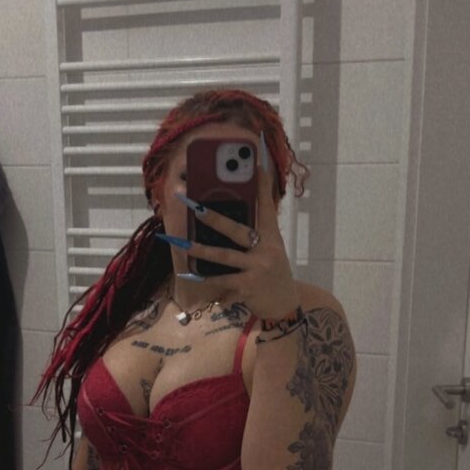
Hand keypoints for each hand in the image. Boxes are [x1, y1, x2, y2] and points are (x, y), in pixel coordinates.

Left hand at [173, 137, 298, 321]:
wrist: (285, 306)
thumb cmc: (272, 274)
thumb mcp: (270, 250)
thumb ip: (255, 234)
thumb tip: (227, 218)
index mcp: (271, 237)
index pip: (266, 206)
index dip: (262, 185)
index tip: (257, 163)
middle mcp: (266, 250)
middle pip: (236, 230)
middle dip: (214, 218)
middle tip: (194, 206)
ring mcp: (257, 269)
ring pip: (224, 257)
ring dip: (202, 251)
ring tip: (184, 244)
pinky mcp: (248, 288)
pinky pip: (222, 283)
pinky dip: (208, 283)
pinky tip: (191, 279)